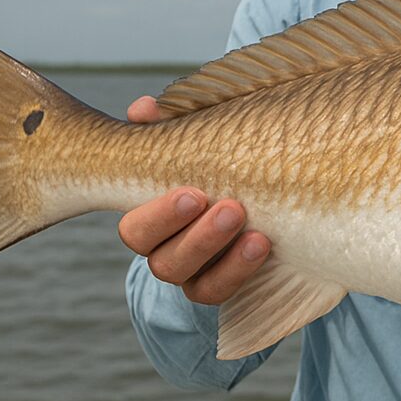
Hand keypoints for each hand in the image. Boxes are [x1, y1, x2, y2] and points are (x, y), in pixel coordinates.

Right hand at [116, 95, 270, 304]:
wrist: (251, 203)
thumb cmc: (213, 165)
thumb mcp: (194, 144)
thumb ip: (168, 127)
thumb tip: (145, 108)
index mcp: (151, 219)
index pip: (137, 229)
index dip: (161, 216)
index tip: (193, 193)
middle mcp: (166, 252)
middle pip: (163, 260)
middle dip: (196, 237)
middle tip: (230, 208)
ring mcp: (195, 275)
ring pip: (194, 281)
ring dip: (223, 252)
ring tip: (254, 228)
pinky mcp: (222, 287)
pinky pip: (223, 292)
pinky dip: (240, 270)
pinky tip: (263, 244)